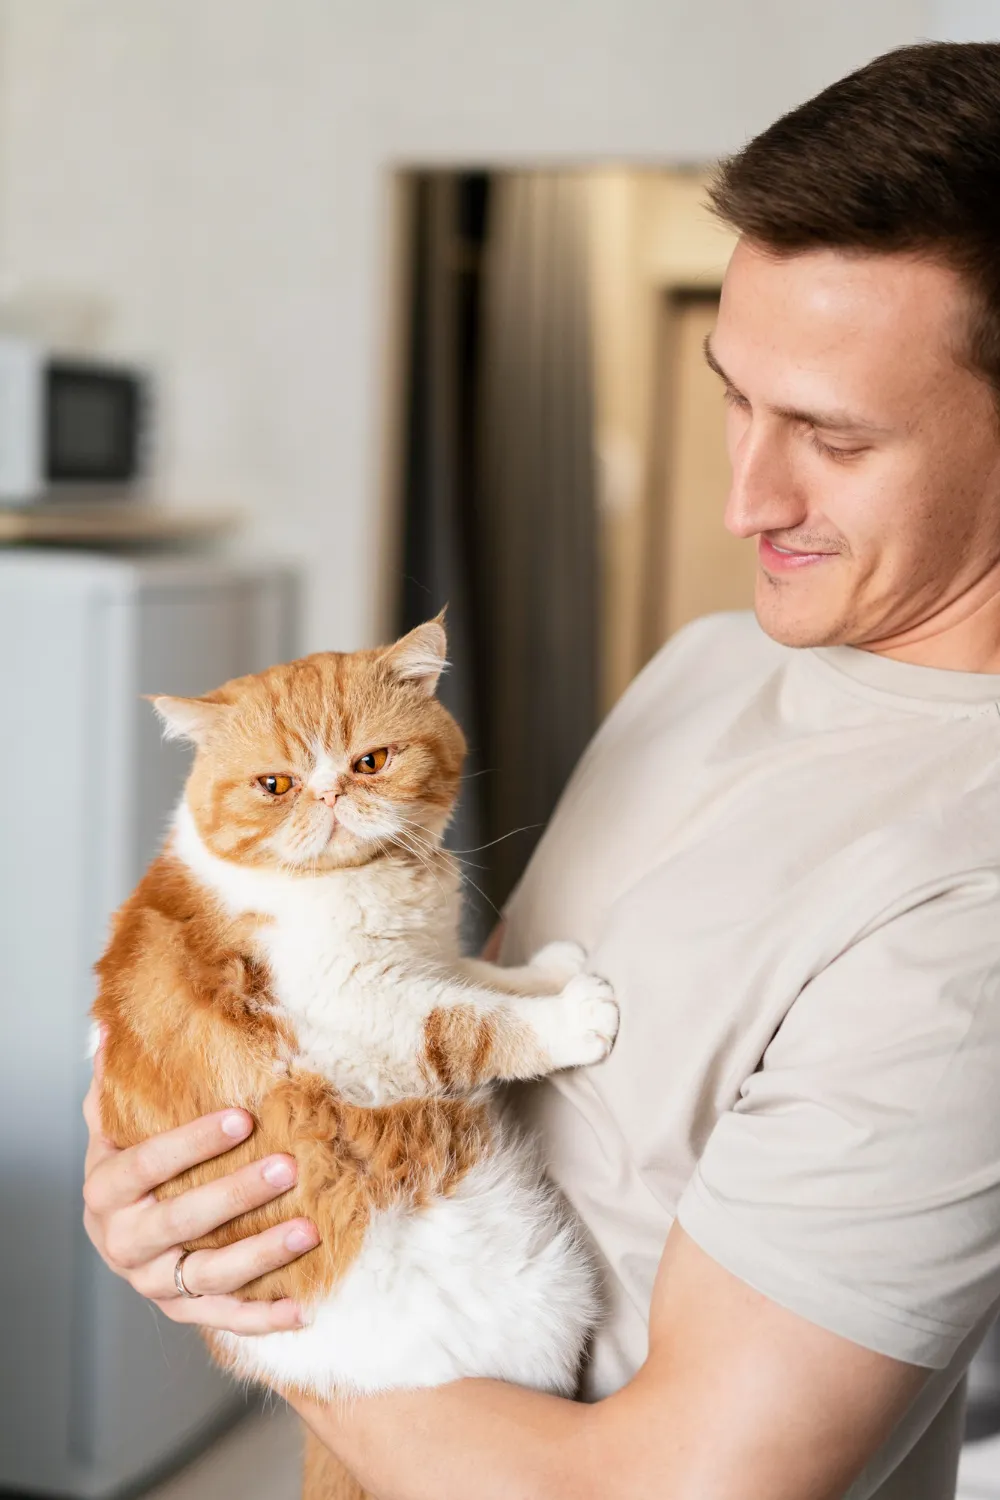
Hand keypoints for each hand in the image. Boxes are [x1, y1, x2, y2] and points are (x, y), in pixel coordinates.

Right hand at [82, 1039, 317, 1333]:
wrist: (118, 1229)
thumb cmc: (130, 1160)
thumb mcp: (115, 1120)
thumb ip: (117, 1078)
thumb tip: (112, 1025)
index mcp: (107, 1188)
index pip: (147, 1164)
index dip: (192, 1142)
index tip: (242, 1116)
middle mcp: (123, 1240)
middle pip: (180, 1219)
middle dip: (236, 1194)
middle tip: (287, 1167)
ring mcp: (152, 1281)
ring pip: (207, 1275)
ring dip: (260, 1256)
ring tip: (308, 1231)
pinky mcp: (180, 1310)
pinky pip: (222, 1318)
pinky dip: (262, 1318)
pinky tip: (304, 1307)